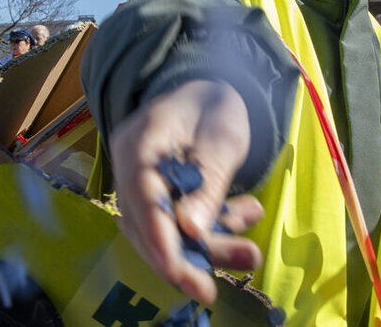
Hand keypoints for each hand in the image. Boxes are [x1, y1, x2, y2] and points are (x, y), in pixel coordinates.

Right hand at [109, 79, 264, 304]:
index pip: (142, 198)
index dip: (159, 238)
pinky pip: (176, 227)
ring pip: (163, 233)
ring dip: (207, 247)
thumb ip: (208, 183)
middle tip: (212, 290)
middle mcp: (130, 168)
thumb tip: (191, 232)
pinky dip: (210, 232)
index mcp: (140, 142)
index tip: (179, 271)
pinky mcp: (157, 198)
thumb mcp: (223, 138)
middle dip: (184, 259)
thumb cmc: (214, 105)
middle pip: (146, 226)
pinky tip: (244, 215)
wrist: (208, 90)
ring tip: (250, 249)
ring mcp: (140, 185)